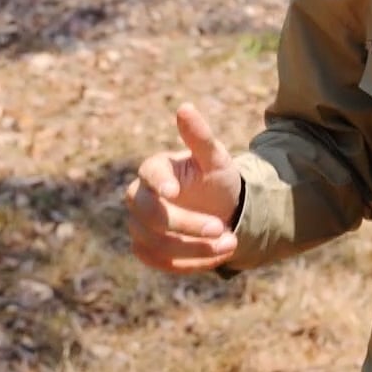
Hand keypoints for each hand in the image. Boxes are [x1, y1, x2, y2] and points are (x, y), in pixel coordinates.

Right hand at [125, 103, 243, 272]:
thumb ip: (200, 136)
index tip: (174, 192)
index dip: (159, 183)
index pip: (149, 175)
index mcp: (154, 169)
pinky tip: (217, 256)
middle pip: (150, 216)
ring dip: (194, 249)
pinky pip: (159, 262)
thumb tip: (184, 107)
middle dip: (187, 226)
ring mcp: (139, 225)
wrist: (221, 209)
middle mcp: (140, 197)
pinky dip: (189, 263)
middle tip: (222, 229)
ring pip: (155, 244)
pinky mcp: (146, 249)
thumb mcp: (215, 158)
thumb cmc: (215, 178)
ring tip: (232, 243)